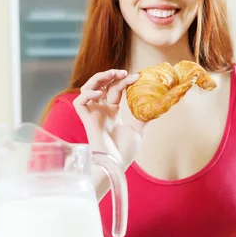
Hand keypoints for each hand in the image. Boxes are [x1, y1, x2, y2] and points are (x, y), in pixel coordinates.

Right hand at [73, 69, 145, 187]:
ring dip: (97, 78)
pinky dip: (87, 95)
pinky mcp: (86, 119)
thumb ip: (144, 117)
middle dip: (110, 75)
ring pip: (87, 88)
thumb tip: (156, 106)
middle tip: (123, 72)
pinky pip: (79, 102)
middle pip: (101, 85)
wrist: (115, 164)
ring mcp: (93, 113)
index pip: (115, 89)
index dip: (124, 81)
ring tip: (111, 74)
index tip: (137, 77)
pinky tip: (100, 94)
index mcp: (112, 111)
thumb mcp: (139, 130)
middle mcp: (101, 109)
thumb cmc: (124, 151)